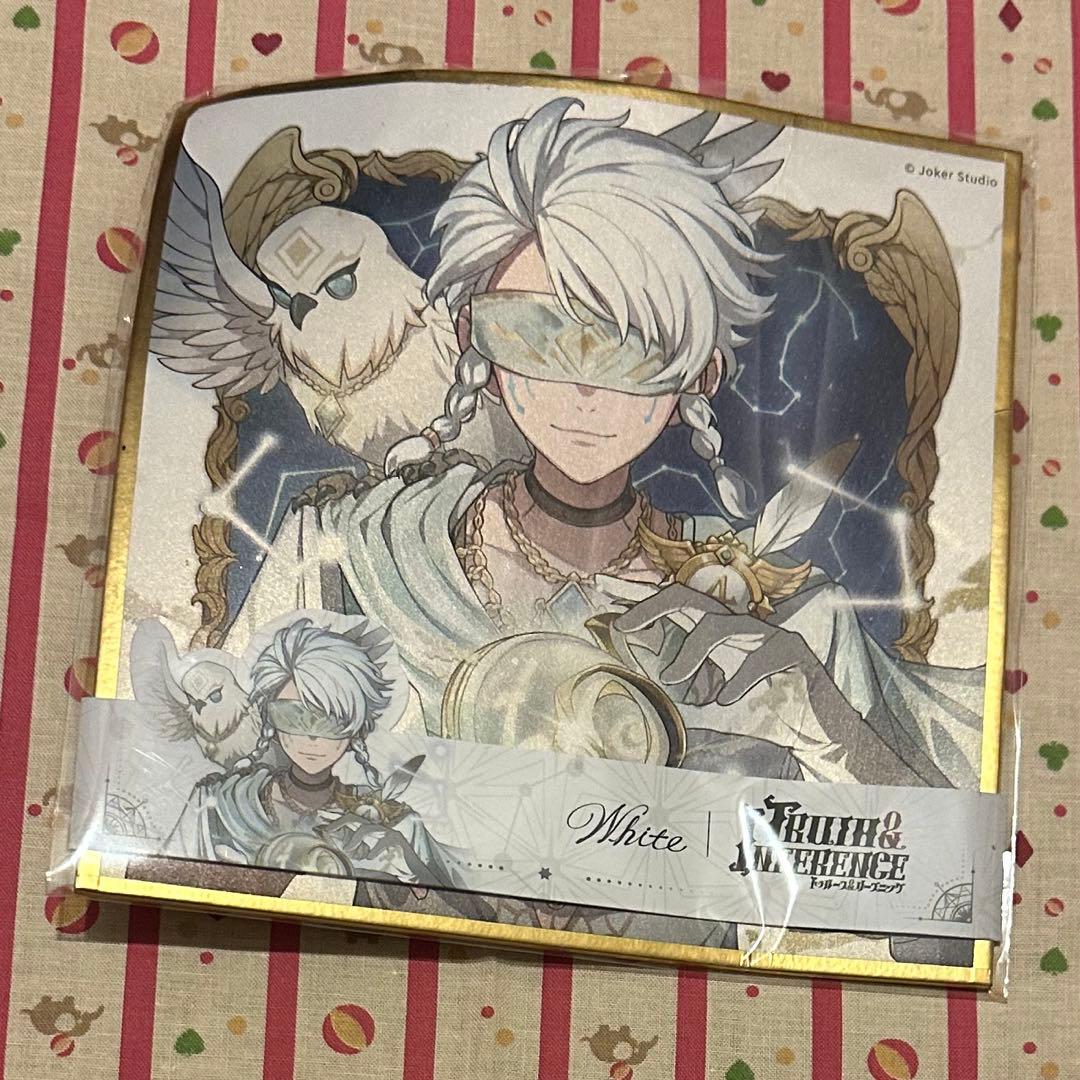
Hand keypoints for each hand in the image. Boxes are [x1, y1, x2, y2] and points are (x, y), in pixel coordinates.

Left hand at [612, 583, 820, 704]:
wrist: (821, 738)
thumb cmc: (766, 717)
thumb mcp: (711, 710)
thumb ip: (679, 699)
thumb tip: (639, 696)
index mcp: (717, 637)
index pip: (674, 608)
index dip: (639, 600)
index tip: (603, 595)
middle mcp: (739, 628)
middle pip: (690, 597)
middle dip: (652, 605)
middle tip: (624, 625)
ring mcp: (767, 636)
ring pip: (719, 625)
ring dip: (690, 651)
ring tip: (674, 679)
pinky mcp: (794, 653)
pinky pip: (761, 656)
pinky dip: (739, 681)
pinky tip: (728, 702)